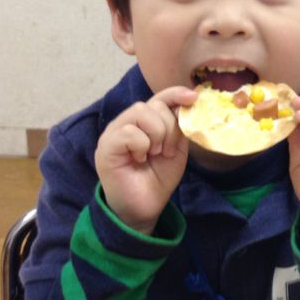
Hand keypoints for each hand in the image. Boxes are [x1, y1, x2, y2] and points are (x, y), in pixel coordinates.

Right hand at [94, 86, 197, 234]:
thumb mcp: (176, 148)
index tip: (193, 98)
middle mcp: (127, 122)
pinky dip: (141, 145)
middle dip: (168, 127)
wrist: (146, 206)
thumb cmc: (159, 176)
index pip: (159, 97)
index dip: (176, 93)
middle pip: (153, 104)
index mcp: (144, 121)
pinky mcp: (106, 146)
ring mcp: (114, 133)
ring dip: (156, 135)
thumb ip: (179, 126)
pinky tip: (139, 160)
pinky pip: (129, 132)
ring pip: (141, 112)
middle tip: (166, 151)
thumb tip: (186, 104)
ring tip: (153, 154)